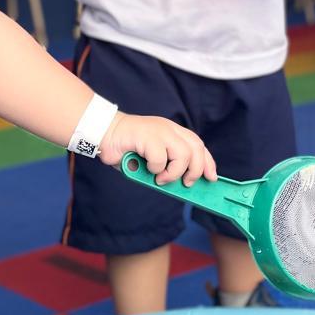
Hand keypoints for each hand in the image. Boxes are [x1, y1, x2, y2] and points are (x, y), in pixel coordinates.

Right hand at [99, 113, 217, 185]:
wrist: (104, 133)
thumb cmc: (127, 149)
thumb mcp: (152, 159)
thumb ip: (166, 167)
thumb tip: (181, 185)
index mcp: (172, 131)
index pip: (198, 145)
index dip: (207, 162)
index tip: (211, 177)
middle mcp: (169, 129)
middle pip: (196, 149)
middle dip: (195, 170)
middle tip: (186, 183)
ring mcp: (159, 130)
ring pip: (183, 154)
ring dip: (174, 172)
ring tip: (161, 178)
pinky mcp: (148, 135)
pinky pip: (161, 158)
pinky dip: (156, 168)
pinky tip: (146, 168)